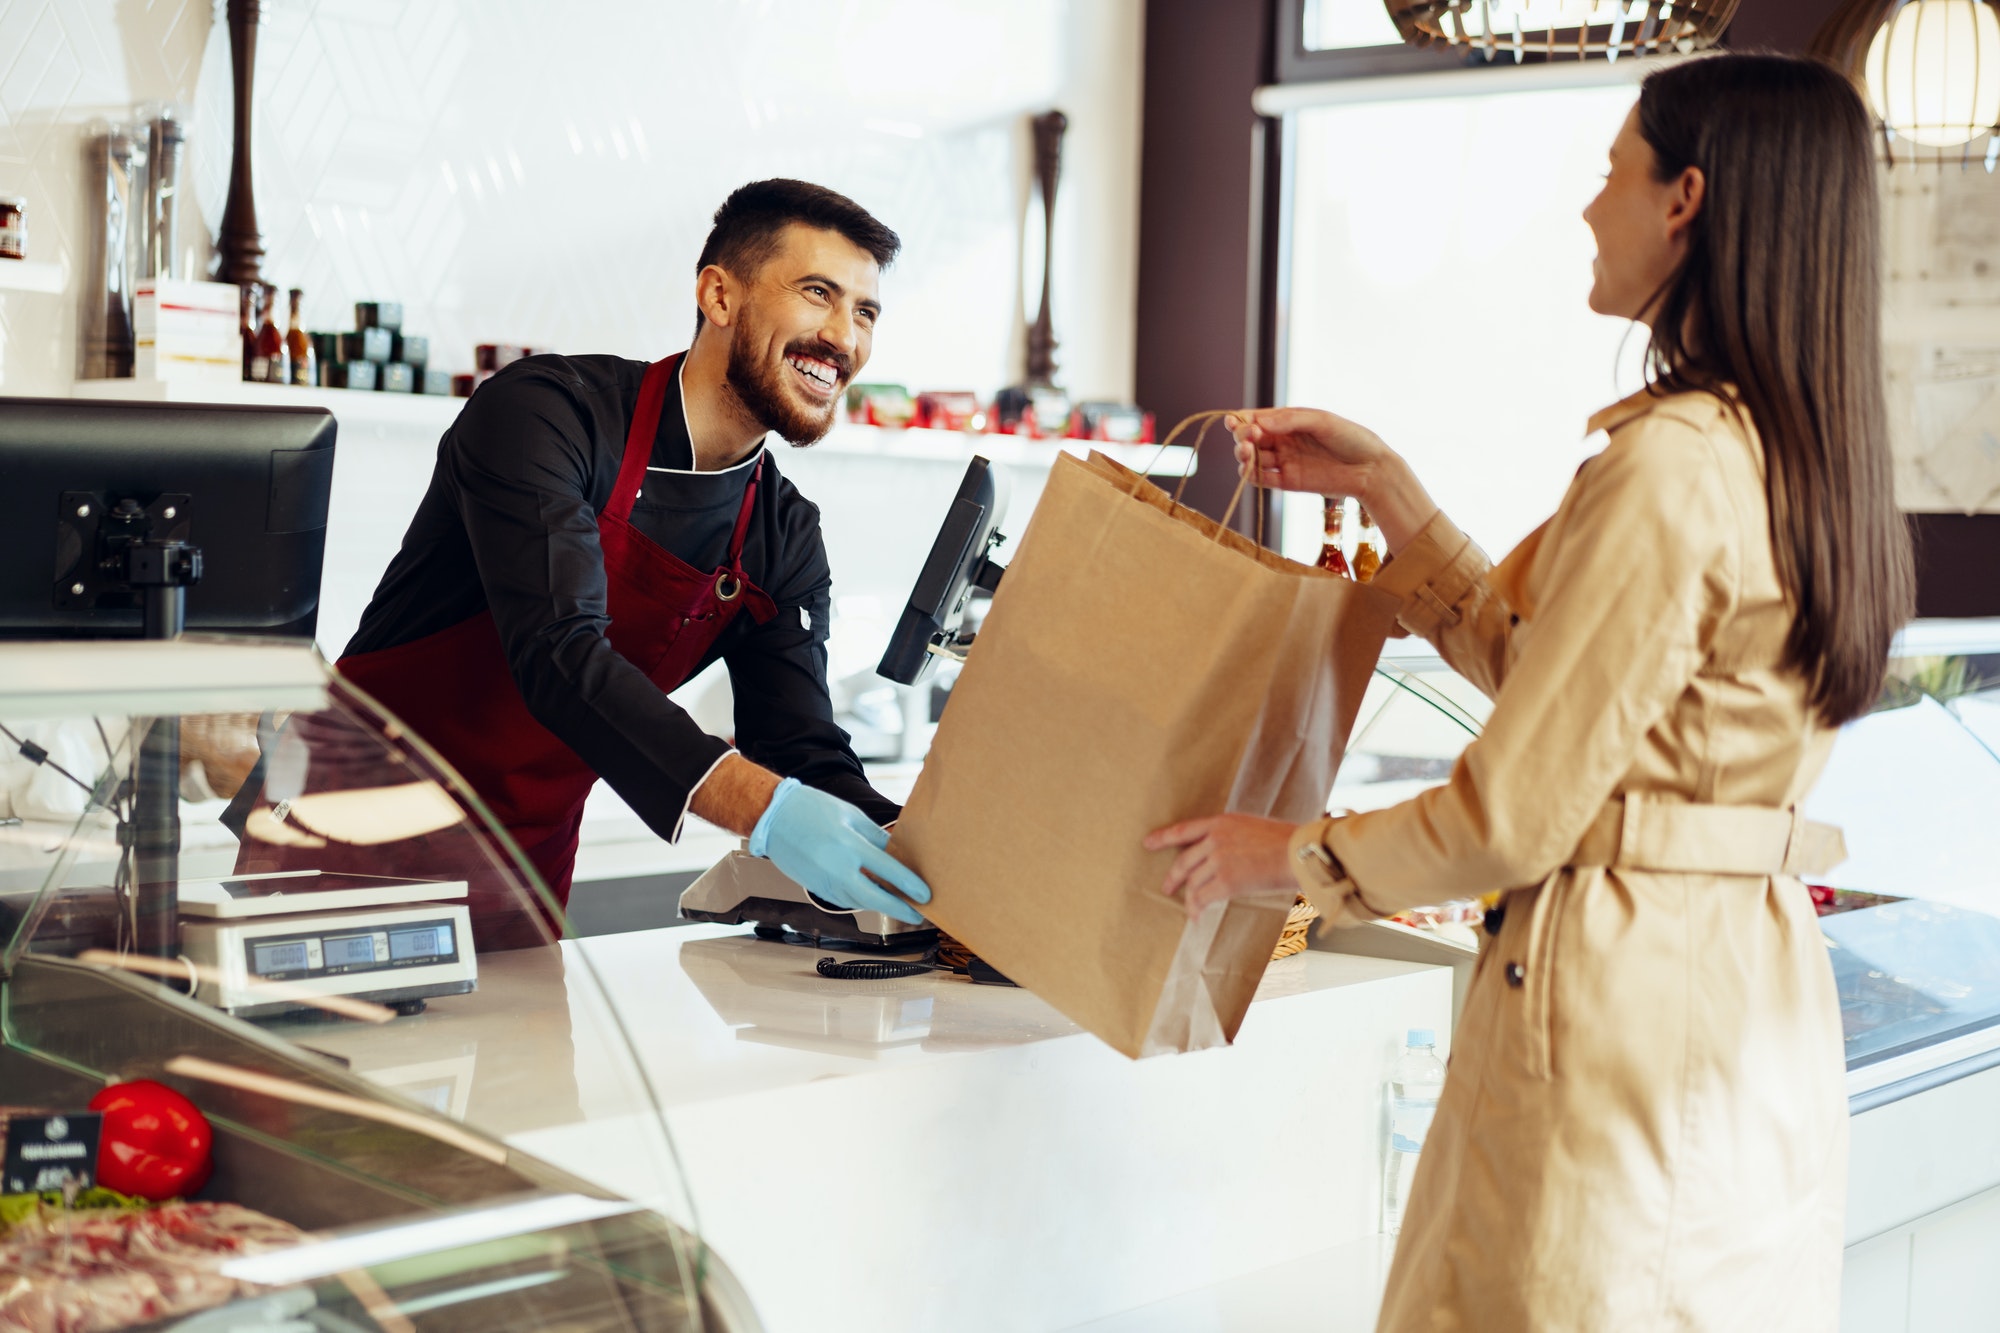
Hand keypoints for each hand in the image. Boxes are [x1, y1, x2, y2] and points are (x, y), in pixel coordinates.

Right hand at [749, 779, 931, 924]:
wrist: (774, 817)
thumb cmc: (813, 810)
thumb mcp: (851, 816)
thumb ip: (876, 837)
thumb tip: (898, 856)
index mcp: (848, 845)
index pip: (887, 870)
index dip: (909, 885)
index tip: (926, 895)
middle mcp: (836, 868)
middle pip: (875, 898)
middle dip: (900, 909)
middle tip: (919, 915)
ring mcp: (824, 881)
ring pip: (860, 902)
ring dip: (882, 906)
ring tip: (903, 905)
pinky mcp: (817, 889)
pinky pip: (846, 900)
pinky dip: (863, 900)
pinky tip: (875, 897)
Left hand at [1143, 815, 1298, 917]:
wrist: (1299, 852)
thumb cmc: (1286, 842)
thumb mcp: (1253, 828)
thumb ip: (1232, 837)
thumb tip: (1220, 854)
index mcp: (1222, 822)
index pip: (1184, 829)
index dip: (1163, 837)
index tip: (1147, 843)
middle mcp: (1215, 839)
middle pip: (1184, 860)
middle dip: (1173, 876)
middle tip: (1167, 887)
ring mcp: (1219, 859)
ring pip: (1193, 882)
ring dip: (1189, 898)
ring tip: (1190, 908)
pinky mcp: (1226, 881)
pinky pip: (1202, 898)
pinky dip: (1196, 909)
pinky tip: (1196, 917)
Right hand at [1229, 407, 1391, 499]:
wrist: (1370, 469)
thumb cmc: (1350, 437)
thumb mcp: (1321, 421)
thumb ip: (1289, 420)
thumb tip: (1257, 423)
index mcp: (1287, 421)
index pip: (1254, 418)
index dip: (1240, 420)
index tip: (1235, 422)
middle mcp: (1282, 440)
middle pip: (1248, 438)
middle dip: (1242, 437)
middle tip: (1249, 438)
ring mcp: (1284, 461)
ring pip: (1251, 458)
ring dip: (1243, 455)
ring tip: (1248, 452)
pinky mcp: (1287, 482)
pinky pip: (1261, 479)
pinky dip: (1250, 475)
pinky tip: (1249, 469)